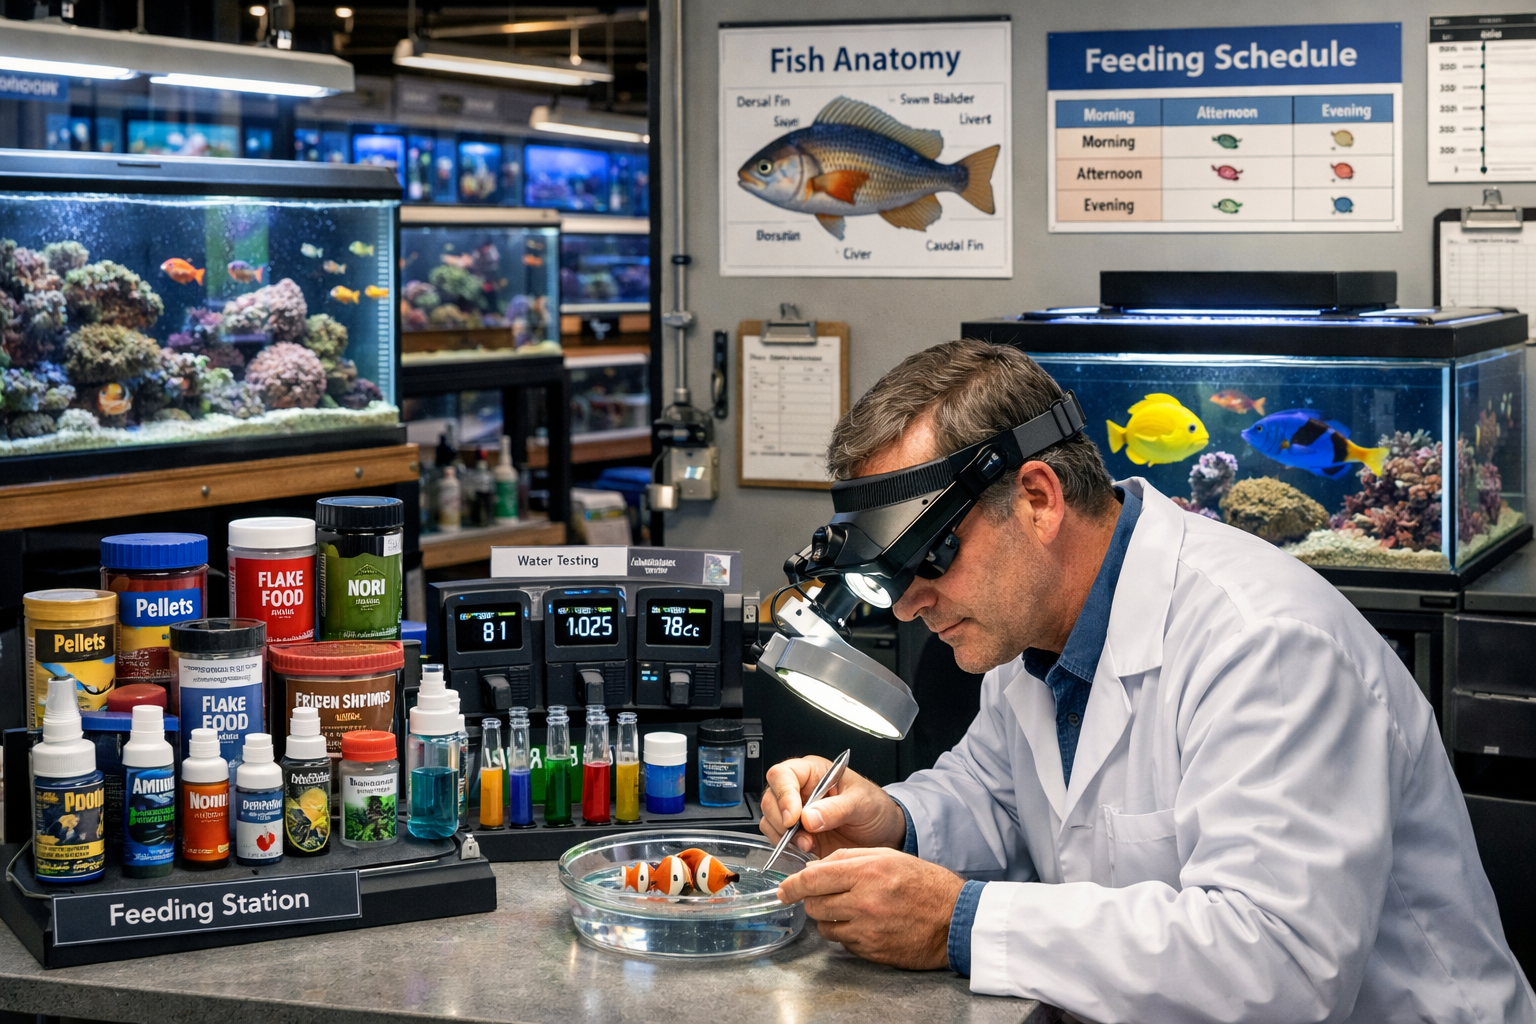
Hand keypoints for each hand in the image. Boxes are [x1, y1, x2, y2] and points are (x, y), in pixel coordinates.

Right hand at [759, 755, 906, 857]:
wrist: (884, 833)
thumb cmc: (875, 808)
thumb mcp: (862, 803)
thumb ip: (836, 809)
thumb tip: (808, 818)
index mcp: (814, 772)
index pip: (783, 775)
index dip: (783, 795)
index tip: (793, 818)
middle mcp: (800, 790)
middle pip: (770, 798)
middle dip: (782, 820)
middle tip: (803, 836)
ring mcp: (796, 812)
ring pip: (770, 820)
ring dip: (783, 836)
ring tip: (809, 845)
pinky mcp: (796, 834)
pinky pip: (777, 838)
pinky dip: (786, 847)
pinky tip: (807, 850)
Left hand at [777, 847, 963, 969]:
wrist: (954, 919)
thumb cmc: (925, 884)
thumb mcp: (889, 856)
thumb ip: (850, 858)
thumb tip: (817, 866)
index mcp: (868, 872)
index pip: (814, 878)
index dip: (793, 885)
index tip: (784, 889)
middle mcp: (864, 901)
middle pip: (814, 904)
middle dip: (812, 900)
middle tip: (823, 896)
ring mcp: (867, 929)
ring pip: (825, 927)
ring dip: (828, 919)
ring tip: (849, 910)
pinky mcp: (872, 951)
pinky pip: (843, 943)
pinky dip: (846, 934)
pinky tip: (864, 924)